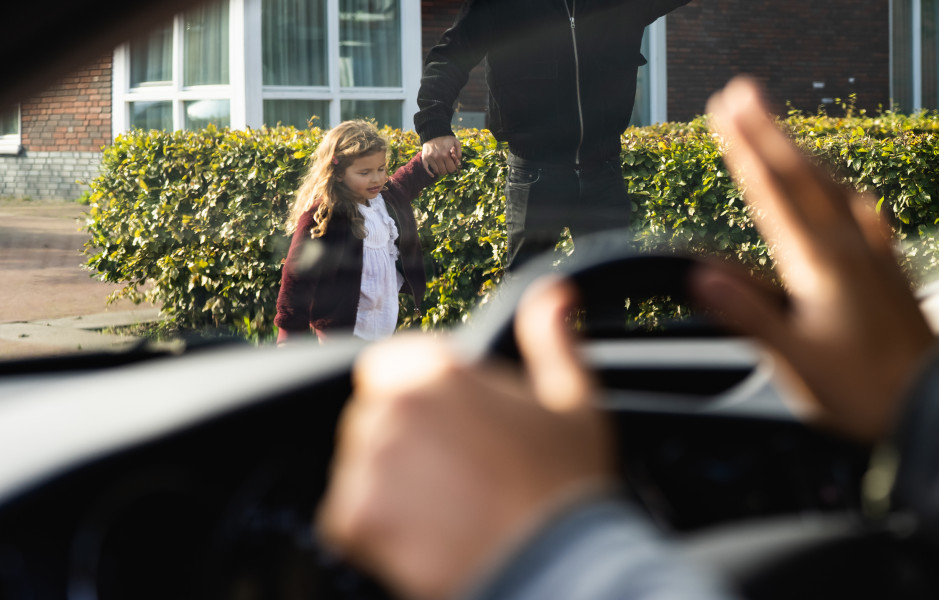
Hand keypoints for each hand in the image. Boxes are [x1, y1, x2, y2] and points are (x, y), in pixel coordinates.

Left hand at [318, 281, 610, 599]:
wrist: (555, 566)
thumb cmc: (566, 484)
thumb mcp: (574, 400)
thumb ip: (553, 338)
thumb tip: (555, 292)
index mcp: (439, 370)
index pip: (389, 367)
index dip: (417, 398)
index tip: (446, 429)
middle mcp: (394, 408)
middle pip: (372, 418)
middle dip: (404, 443)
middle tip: (455, 476)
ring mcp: (369, 464)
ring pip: (359, 468)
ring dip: (389, 486)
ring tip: (445, 509)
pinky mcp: (354, 517)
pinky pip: (349, 517)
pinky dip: (378, 530)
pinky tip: (427, 535)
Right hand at [422, 135, 462, 176]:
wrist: (433, 132)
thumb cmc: (446, 138)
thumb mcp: (456, 143)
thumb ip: (459, 153)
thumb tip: (458, 163)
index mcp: (446, 154)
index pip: (451, 169)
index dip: (453, 168)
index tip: (452, 164)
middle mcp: (437, 157)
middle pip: (444, 172)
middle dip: (447, 169)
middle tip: (447, 164)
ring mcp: (430, 158)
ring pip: (437, 171)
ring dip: (440, 170)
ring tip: (441, 165)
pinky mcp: (425, 158)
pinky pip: (427, 169)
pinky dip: (430, 173)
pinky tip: (433, 175)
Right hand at [693, 77, 936, 442]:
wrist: (937, 407)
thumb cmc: (864, 393)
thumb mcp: (795, 362)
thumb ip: (748, 316)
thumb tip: (702, 276)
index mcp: (819, 265)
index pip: (772, 194)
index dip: (744, 150)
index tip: (723, 111)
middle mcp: (849, 249)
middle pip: (802, 177)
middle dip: (769, 132)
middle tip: (744, 93)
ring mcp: (875, 257)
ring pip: (834, 190)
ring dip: (803, 155)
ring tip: (784, 132)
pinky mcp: (893, 274)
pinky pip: (865, 217)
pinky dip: (846, 194)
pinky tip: (854, 196)